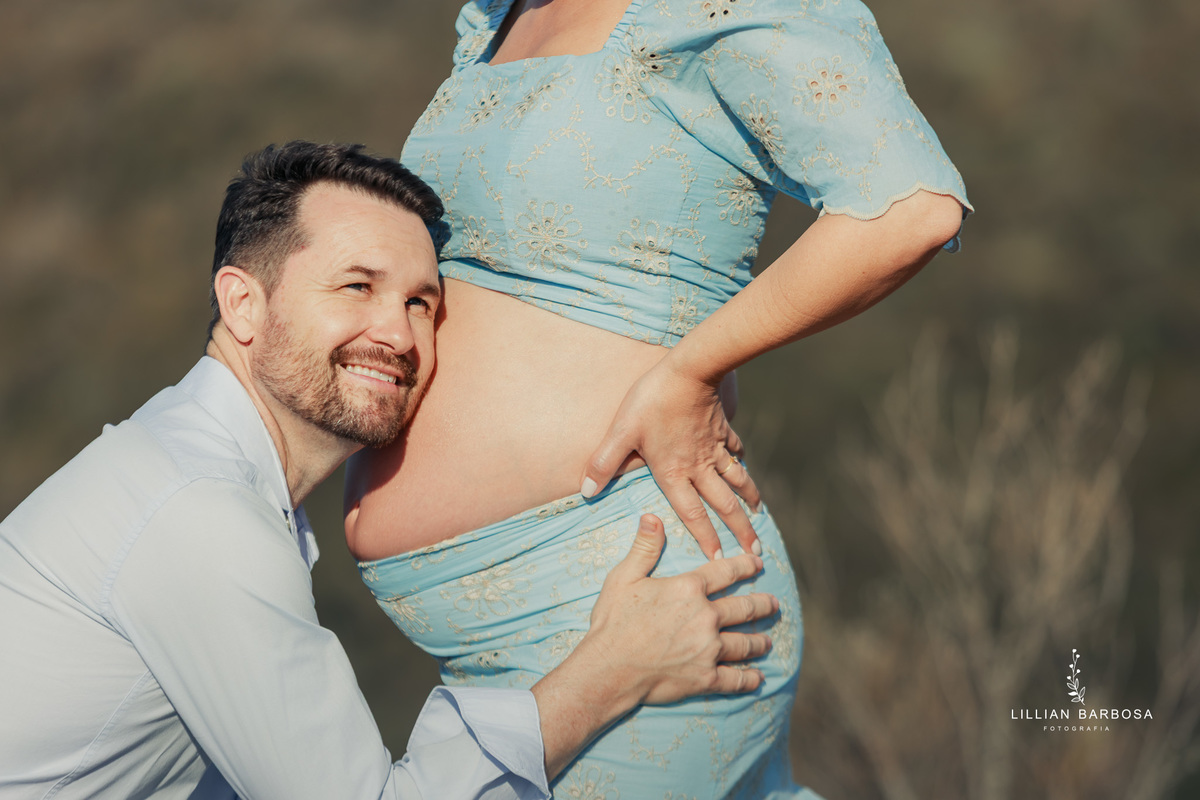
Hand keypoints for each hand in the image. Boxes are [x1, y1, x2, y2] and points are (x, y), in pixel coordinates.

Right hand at [532, 515, 776, 777]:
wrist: (609, 669)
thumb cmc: (613, 622)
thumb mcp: (624, 578)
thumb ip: (644, 547)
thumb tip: (651, 516)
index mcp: (688, 589)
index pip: (725, 573)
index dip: (745, 566)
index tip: (758, 563)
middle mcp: (705, 617)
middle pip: (743, 608)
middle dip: (762, 605)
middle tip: (774, 604)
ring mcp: (708, 649)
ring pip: (744, 643)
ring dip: (759, 641)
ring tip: (768, 641)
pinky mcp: (705, 678)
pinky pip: (735, 679)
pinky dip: (748, 679)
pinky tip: (757, 678)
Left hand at [581, 360, 761, 557]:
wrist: (690, 369)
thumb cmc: (652, 401)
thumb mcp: (620, 432)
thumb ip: (603, 463)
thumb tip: (586, 493)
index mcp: (674, 473)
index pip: (693, 515)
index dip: (706, 540)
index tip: (720, 562)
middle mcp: (699, 466)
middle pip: (724, 505)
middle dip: (740, 531)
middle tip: (754, 553)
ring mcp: (714, 448)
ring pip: (736, 480)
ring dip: (748, 499)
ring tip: (758, 514)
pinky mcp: (722, 429)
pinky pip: (734, 450)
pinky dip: (741, 460)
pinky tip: (744, 464)